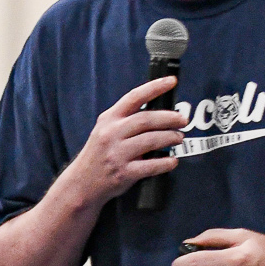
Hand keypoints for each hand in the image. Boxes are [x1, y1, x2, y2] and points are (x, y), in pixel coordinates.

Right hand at [60, 76, 186, 208]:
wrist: (81, 184)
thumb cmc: (99, 155)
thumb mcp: (105, 131)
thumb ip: (126, 120)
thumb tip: (160, 113)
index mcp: (108, 119)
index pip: (134, 97)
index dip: (155, 87)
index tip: (172, 81)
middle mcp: (111, 134)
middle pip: (146, 119)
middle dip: (169, 118)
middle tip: (183, 120)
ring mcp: (116, 154)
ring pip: (151, 140)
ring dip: (170, 138)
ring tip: (179, 138)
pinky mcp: (123, 173)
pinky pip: (150, 166)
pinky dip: (165, 163)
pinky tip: (172, 161)